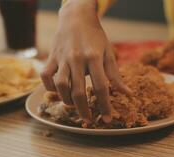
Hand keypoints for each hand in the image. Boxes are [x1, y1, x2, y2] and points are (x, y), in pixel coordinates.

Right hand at [40, 0, 130, 123]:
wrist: (76, 17)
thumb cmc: (96, 37)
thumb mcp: (108, 53)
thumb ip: (116, 75)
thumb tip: (128, 94)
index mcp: (95, 58)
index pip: (101, 87)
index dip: (105, 105)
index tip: (108, 119)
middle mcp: (77, 59)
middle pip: (78, 91)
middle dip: (84, 110)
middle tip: (88, 120)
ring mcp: (62, 58)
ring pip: (61, 86)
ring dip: (67, 101)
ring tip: (74, 105)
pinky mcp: (51, 57)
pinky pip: (46, 76)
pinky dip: (50, 88)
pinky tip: (59, 92)